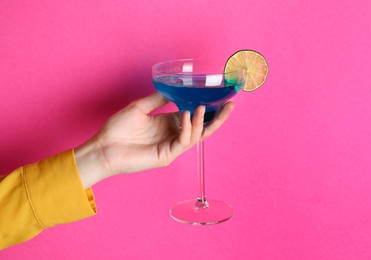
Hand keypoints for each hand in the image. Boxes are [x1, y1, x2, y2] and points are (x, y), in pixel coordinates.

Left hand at [75, 93, 234, 187]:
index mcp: (169, 124)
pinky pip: (183, 142)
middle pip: (202, 128)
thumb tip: (175, 89)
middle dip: (218, 118)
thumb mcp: (140, 107)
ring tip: (201, 107)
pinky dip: (187, 129)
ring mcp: (172, 146)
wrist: (103, 146)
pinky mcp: (166, 155)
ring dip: (201, 121)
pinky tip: (186, 116)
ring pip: (196, 136)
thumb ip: (159, 99)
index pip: (195, 116)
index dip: (208, 109)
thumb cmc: (118, 128)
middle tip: (231, 105)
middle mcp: (174, 135)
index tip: (220, 97)